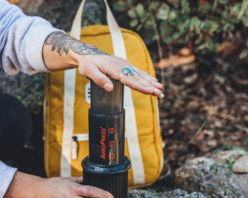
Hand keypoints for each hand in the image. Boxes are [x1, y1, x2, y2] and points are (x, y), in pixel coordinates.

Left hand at [43, 31, 162, 94]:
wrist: (87, 54)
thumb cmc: (88, 64)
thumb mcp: (89, 72)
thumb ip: (99, 80)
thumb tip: (110, 88)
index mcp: (114, 69)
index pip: (129, 80)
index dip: (140, 86)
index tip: (149, 91)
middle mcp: (122, 65)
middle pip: (137, 77)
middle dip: (149, 86)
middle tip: (159, 93)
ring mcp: (125, 64)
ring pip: (139, 74)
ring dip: (150, 81)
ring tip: (160, 88)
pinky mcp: (125, 64)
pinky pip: (137, 71)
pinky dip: (146, 76)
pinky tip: (153, 81)